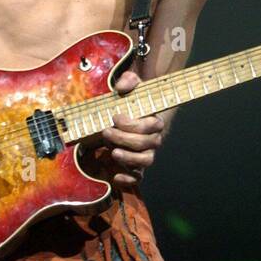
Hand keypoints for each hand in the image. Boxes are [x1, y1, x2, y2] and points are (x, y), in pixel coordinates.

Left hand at [95, 70, 163, 188]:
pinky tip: (115, 176)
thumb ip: (128, 81)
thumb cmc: (132, 100)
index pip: (151, 126)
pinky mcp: (136, 167)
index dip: (133, 124)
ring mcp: (146, 154)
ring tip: (112, 151)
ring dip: (128, 158)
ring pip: (145, 161)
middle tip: (106, 131)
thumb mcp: (131, 85)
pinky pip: (137, 178)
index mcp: (154, 121)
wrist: (132, 114)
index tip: (115, 116)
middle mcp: (153, 139)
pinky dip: (127, 179)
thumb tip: (121, 88)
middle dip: (123, 138)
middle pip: (145, 144)